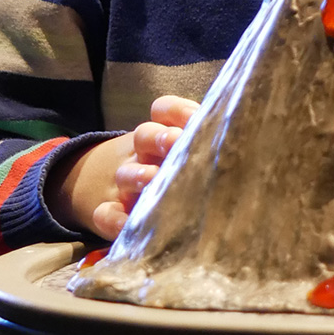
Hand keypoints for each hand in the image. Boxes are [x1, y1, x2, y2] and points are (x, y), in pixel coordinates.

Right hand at [45, 95, 199, 240]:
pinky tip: (126, 224)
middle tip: (177, 143)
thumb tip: (240, 131)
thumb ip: (194, 139)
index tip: (195, 117)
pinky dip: (113, 220)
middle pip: (147, 136)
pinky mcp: (109, 214)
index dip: (179, 111)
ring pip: (129, 175)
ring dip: (140, 177)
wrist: (92, 181)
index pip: (167, 110)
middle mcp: (142, 154)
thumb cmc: (156, 165)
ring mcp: (123, 184)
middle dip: (162, 138)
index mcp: (161, 132)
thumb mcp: (170, 148)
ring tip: (152, 181)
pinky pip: (106, 215)